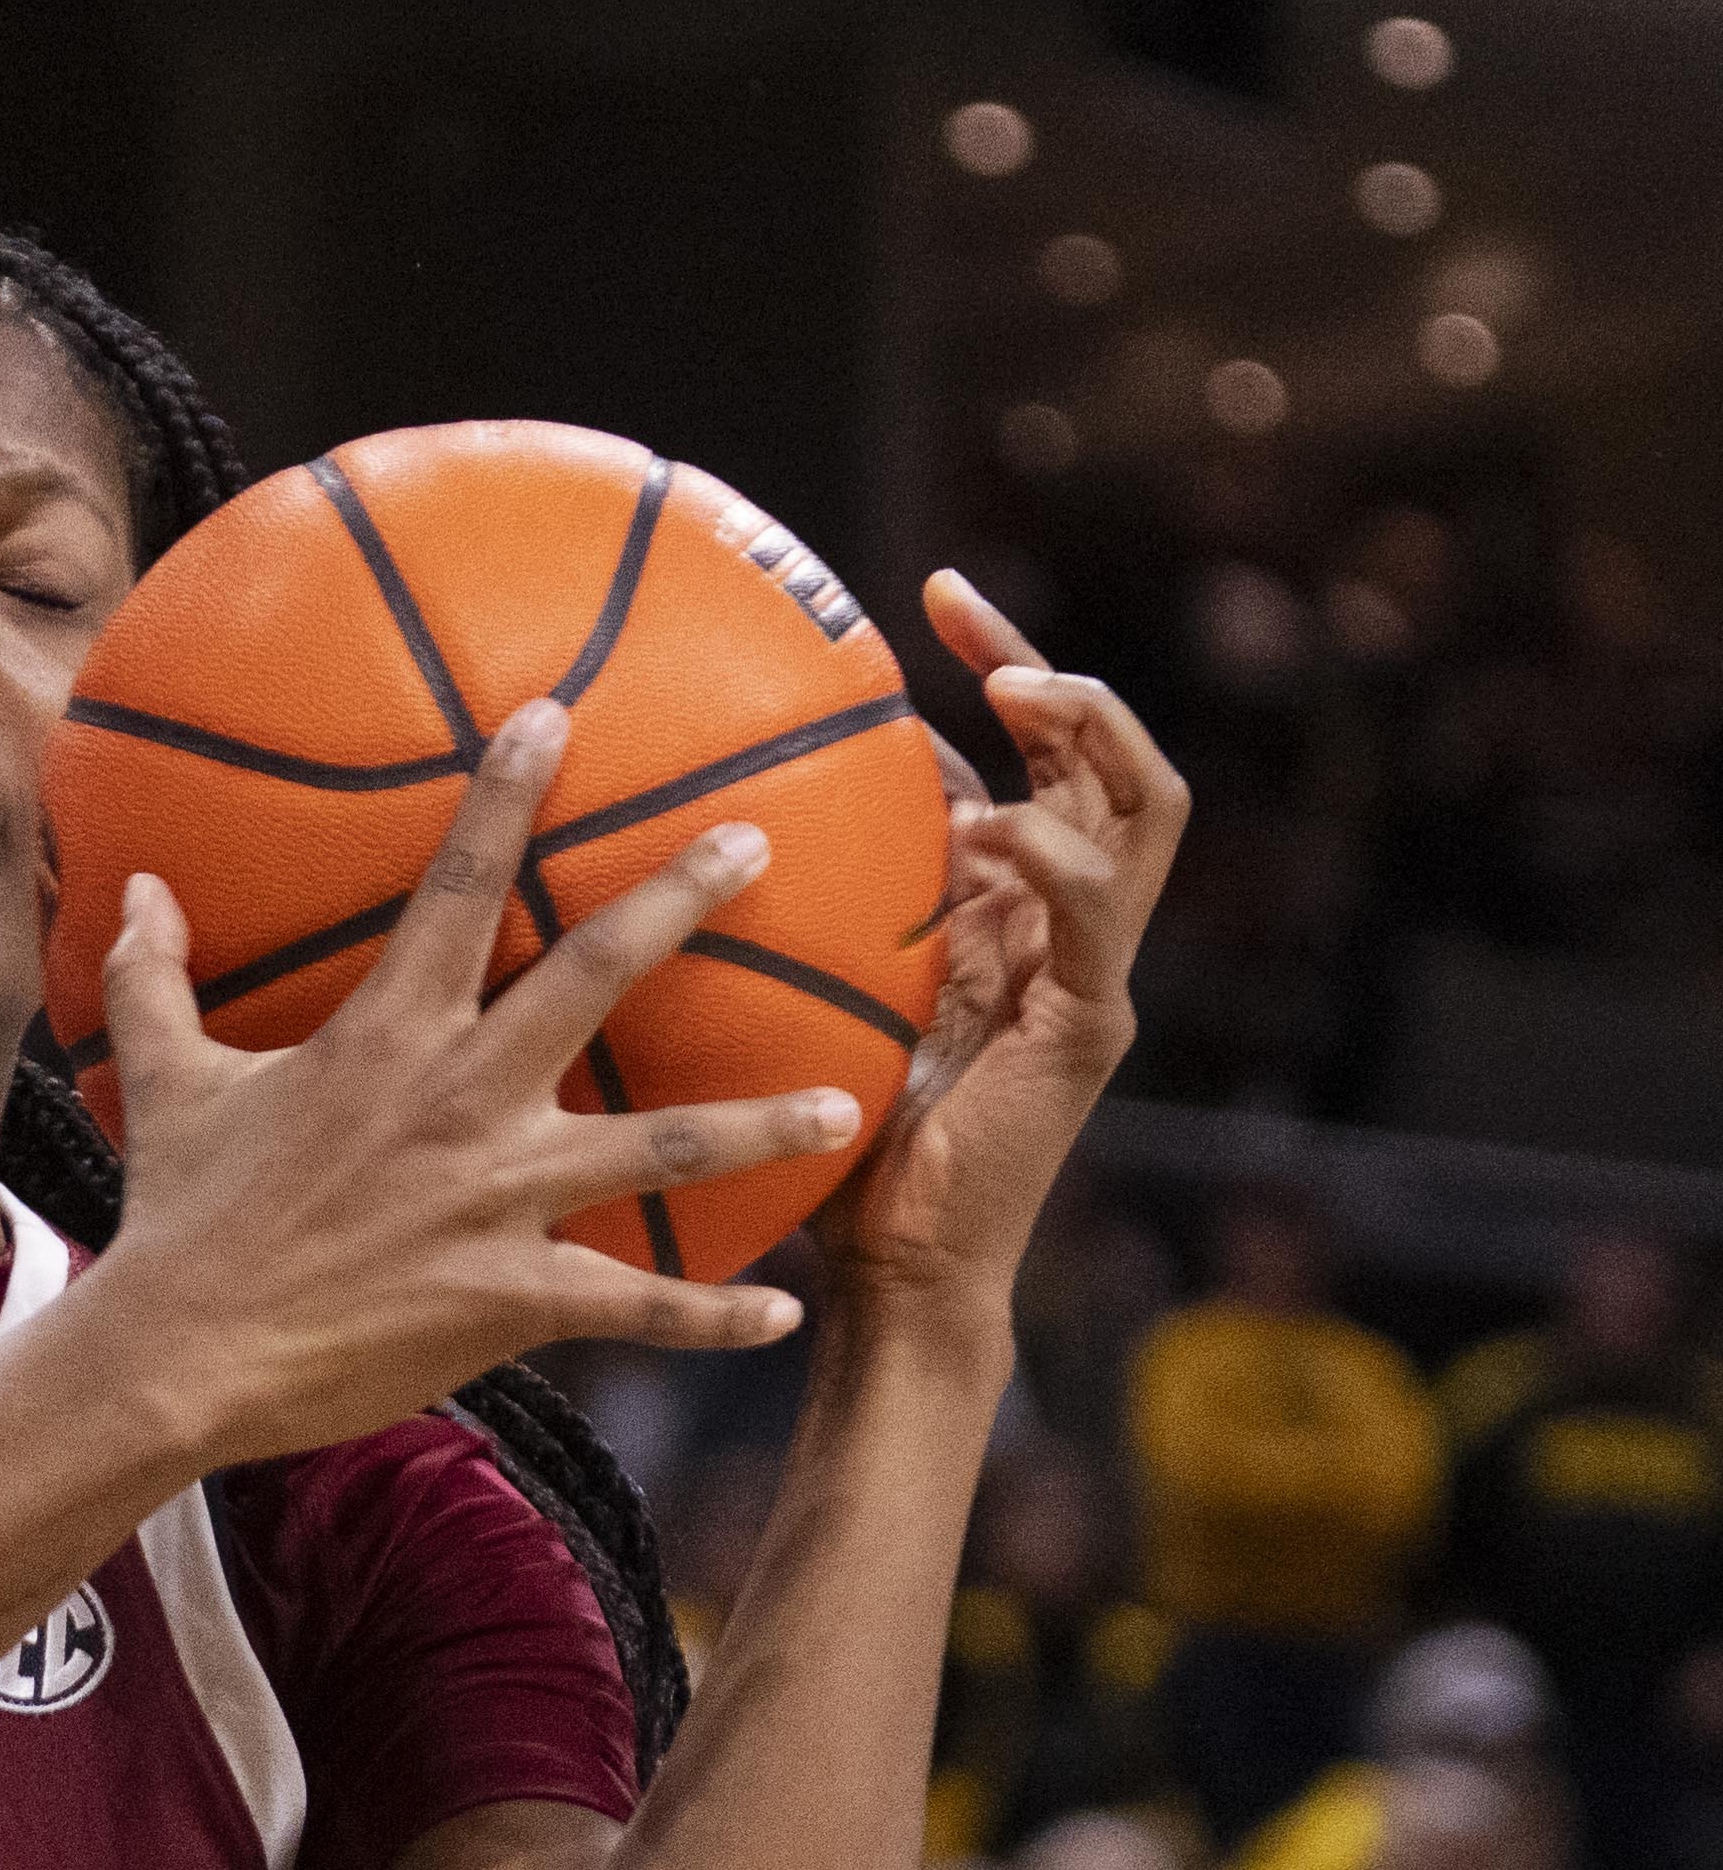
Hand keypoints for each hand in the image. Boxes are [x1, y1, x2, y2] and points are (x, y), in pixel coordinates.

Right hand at [80, 699, 847, 1466]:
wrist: (177, 1358)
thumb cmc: (176, 1219)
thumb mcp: (166, 1083)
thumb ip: (153, 979)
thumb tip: (133, 887)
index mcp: (383, 1036)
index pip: (456, 886)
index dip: (504, 792)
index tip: (555, 714)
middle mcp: (458, 1098)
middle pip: (594, 974)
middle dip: (680, 898)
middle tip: (756, 843)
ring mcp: (496, 1198)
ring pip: (662, 1146)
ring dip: (764, 1122)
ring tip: (849, 1103)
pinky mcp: (512, 1295)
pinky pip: (638, 1303)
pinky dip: (715, 1315)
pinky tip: (784, 1318)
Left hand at [812, 572, 1173, 1328]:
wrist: (885, 1273)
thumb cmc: (830, 1143)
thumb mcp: (814, 990)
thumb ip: (808, 906)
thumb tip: (725, 806)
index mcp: (1012, 910)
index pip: (1040, 756)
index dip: (1003, 668)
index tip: (928, 596)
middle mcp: (1066, 927)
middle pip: (1109, 760)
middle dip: (1054, 673)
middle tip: (964, 612)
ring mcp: (1091, 973)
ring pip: (1144, 814)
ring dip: (1089, 733)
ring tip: (1018, 687)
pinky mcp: (1090, 1028)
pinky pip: (1097, 916)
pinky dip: (1056, 855)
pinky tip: (993, 826)